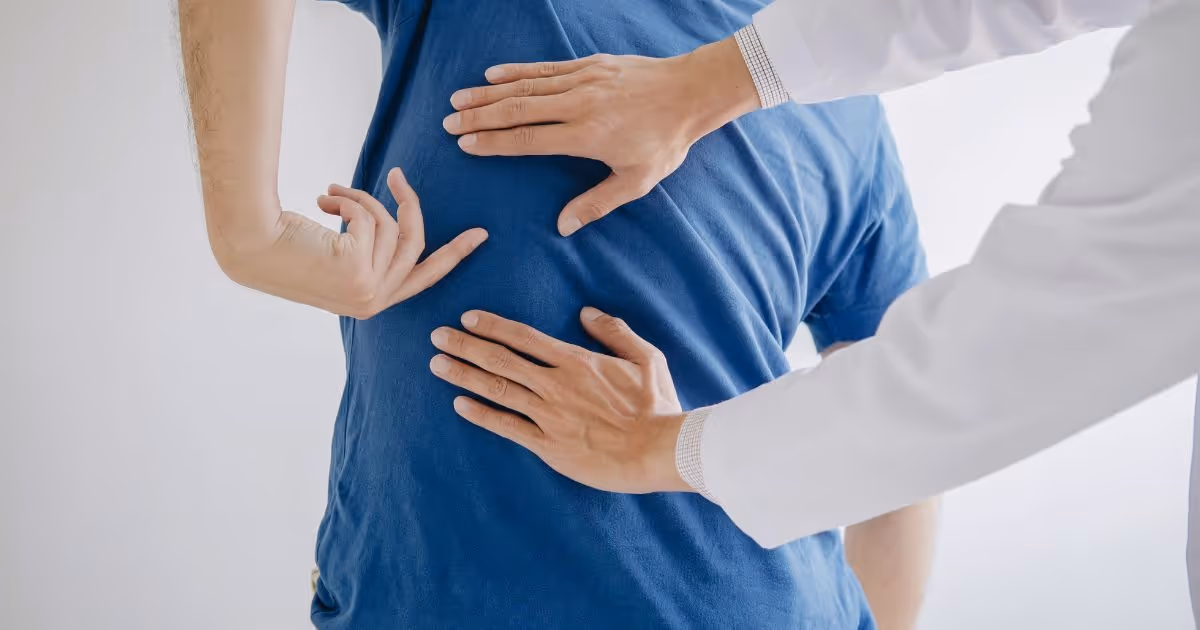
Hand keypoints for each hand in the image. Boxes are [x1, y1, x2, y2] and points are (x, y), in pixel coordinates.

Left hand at [213, 167, 486, 318]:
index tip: (480, 235)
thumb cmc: (282, 247)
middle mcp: (373, 302)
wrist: (248, 245)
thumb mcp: (334, 255)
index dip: (455, 253)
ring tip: (329, 193)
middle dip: (411, 206)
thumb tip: (393, 220)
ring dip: (361, 199)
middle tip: (399, 175)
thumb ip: (366, 250)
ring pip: (390, 226)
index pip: (424, 277)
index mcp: (370, 303)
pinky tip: (322, 201)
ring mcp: (367, 290)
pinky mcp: (357, 271)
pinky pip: (371, 219)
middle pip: (416, 245)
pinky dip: (348, 201)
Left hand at [428, 307, 691, 493]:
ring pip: (497, 390)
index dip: (492, 326)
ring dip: (464, 375)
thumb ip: (615, 332)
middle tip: (437, 336)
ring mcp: (549, 416)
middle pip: (501, 360)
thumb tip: (587, 313)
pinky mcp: (549, 446)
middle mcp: (555, 385)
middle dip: (465, 346)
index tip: (468, 318)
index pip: (524, 337)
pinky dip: (481, 415)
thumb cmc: (656, 405)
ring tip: (437, 364)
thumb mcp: (646, 358)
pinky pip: (507, 427)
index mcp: (576, 361)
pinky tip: (459, 405)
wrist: (659, 450)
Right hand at [442, 37, 759, 235]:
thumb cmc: (665, 142)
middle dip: (480, 116)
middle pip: (518, 110)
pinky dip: (517, 71)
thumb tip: (562, 227)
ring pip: (526, 87)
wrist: (691, 93)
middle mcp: (579, 104)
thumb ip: (597, 203)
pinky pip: (545, 68)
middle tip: (448, 123)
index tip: (465, 144)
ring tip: (458, 100)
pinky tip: (493, 75)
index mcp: (587, 135)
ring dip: (489, 93)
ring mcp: (583, 81)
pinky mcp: (589, 65)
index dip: (494, 143)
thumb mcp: (637, 181)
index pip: (529, 140)